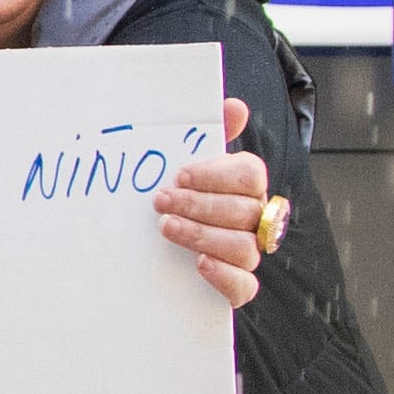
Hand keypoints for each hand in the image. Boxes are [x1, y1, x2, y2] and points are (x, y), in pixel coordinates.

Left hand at [156, 98, 279, 309]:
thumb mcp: (180, 163)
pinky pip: (245, 286)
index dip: (217, 174)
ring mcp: (245, 254)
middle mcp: (252, 219)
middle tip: (161, 202)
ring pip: (244, 247)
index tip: (181, 174)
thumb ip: (207, 134)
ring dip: (203, 235)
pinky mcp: (234, 287)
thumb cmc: (171, 195)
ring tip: (166, 228)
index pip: (251, 174)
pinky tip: (199, 263)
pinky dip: (224, 276)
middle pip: (244, 211)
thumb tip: (236, 106)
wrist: (141, 249)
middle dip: (199, 204)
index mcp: (244, 186)